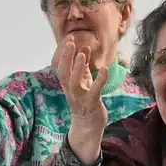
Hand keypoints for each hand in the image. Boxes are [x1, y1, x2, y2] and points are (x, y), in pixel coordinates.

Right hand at [57, 38, 108, 163]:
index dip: (62, 53)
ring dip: (78, 67)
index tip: (69, 38)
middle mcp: (70, 90)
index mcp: (67, 84)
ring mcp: (79, 97)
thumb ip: (83, 66)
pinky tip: (105, 69)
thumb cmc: (85, 101)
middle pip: (63, 72)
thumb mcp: (83, 82)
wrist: (87, 126)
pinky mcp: (91, 104)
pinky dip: (100, 80)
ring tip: (82, 53)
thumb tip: (84, 48)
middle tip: (70, 41)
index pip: (60, 66)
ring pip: (74, 82)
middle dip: (66, 57)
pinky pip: (94, 91)